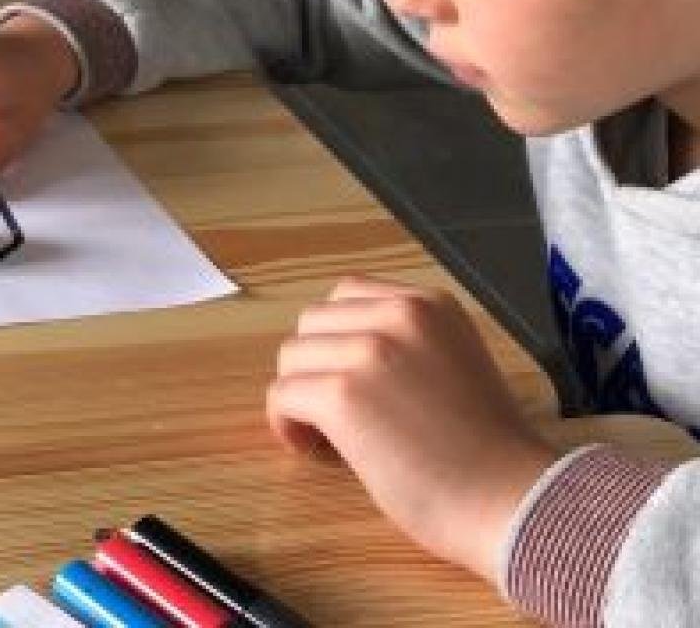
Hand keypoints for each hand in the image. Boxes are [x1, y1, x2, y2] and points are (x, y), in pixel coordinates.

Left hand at [266, 275, 556, 581]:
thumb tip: (342, 356)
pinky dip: (287, 424)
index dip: (338, 339)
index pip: (347, 296)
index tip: (352, 378)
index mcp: (431, 305)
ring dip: (301, 395)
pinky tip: (314, 449)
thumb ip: (407, 346)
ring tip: (331, 435)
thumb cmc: (490, 453)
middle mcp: (398, 316)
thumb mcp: (455, 364)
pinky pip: (282, 396)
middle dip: (317, 365)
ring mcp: (369, 352)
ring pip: (292, 358)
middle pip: (313, 323)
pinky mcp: (342, 395)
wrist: (515, 501)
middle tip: (340, 412)